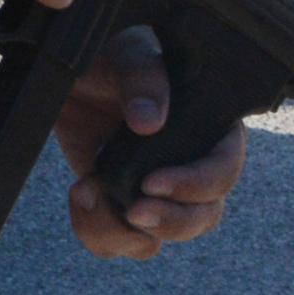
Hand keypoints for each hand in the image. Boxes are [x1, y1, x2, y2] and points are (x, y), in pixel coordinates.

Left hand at [54, 23, 245, 259]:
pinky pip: (123, 239)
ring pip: (165, 235)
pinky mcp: (123, 203)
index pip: (224, 171)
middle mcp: (190, 165)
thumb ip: (143, 79)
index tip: (153, 183)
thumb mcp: (128, 55)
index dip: (196, 185)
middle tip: (134, 212)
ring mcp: (158, 190)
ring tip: (90, 199)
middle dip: (171, 222)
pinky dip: (100, 232)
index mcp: (209, 128)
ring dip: (131, 234)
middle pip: (204, 216)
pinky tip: (80, 196)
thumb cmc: (112, 55)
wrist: (70, 77)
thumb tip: (149, 121)